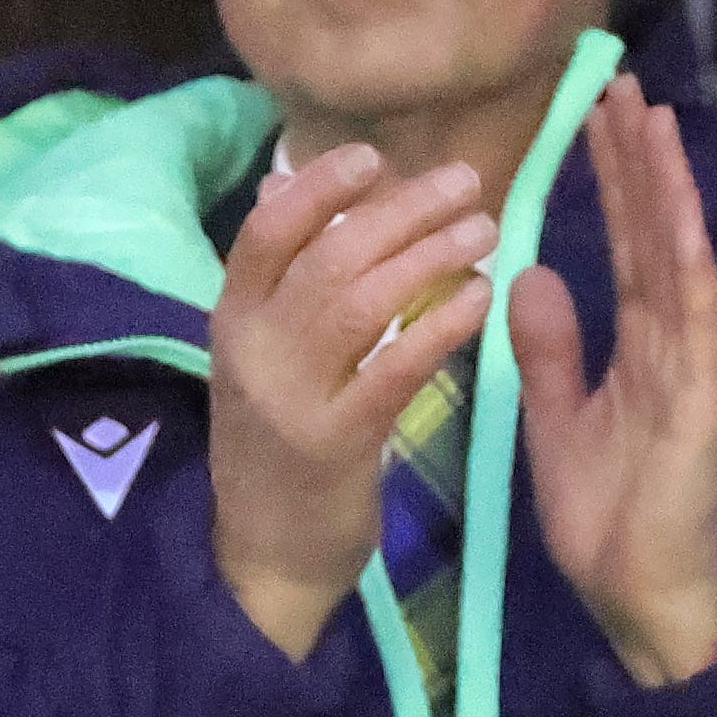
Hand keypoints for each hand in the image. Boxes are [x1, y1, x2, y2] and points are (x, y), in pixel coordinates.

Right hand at [201, 144, 496, 658]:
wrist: (265, 557)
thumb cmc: (277, 448)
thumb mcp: (262, 358)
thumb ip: (279, 280)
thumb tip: (284, 183)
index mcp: (232, 322)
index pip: (265, 232)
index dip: (319, 186)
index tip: (375, 159)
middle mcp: (253, 352)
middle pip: (327, 256)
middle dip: (401, 210)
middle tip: (465, 182)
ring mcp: (290, 398)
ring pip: (361, 302)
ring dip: (429, 255)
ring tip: (484, 230)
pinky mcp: (335, 443)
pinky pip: (394, 368)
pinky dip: (440, 325)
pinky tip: (480, 298)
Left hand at [512, 76, 716, 687]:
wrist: (641, 594)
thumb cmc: (609, 516)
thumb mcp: (558, 416)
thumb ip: (549, 348)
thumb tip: (530, 272)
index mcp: (645, 344)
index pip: (630, 245)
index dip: (617, 181)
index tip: (597, 118)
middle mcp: (680, 343)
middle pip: (660, 235)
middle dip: (642, 162)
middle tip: (622, 88)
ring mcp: (699, 369)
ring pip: (683, 261)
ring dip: (669, 194)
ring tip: (650, 123)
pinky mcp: (706, 404)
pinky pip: (695, 326)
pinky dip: (686, 269)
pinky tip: (676, 221)